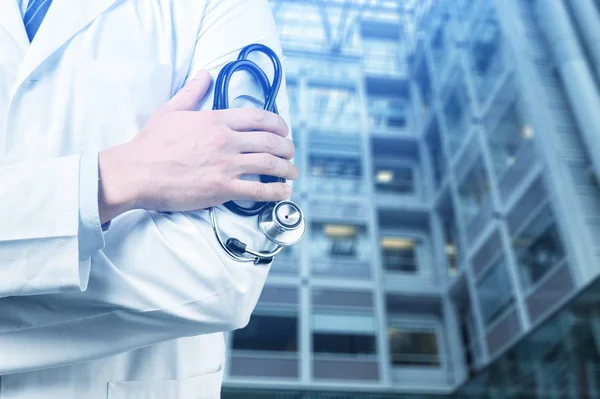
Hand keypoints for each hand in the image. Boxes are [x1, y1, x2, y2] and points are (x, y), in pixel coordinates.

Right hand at [98, 70, 296, 223]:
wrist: (136, 172)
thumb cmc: (151, 143)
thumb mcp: (171, 110)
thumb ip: (192, 92)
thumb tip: (204, 75)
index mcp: (216, 120)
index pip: (258, 117)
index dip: (277, 123)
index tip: (284, 130)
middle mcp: (226, 141)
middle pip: (270, 141)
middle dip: (287, 147)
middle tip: (290, 152)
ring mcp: (226, 166)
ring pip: (269, 165)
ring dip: (286, 169)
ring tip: (292, 172)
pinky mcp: (222, 189)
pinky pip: (257, 190)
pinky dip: (275, 191)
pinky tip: (283, 192)